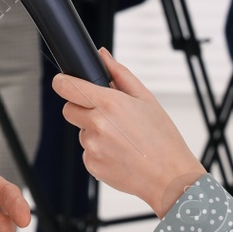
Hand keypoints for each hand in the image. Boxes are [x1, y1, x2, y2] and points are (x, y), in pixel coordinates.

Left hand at [51, 48, 206, 216]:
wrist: (169, 176)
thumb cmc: (162, 138)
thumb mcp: (146, 98)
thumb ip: (119, 74)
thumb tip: (102, 55)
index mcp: (109, 104)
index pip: (67, 87)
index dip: (63, 82)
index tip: (64, 82)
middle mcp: (97, 125)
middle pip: (69, 109)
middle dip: (82, 109)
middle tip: (106, 115)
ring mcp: (92, 147)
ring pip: (81, 132)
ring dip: (94, 132)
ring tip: (122, 139)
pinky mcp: (92, 165)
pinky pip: (87, 152)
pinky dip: (99, 151)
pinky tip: (120, 153)